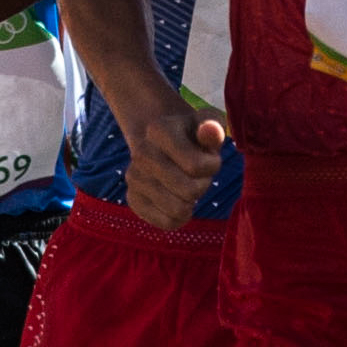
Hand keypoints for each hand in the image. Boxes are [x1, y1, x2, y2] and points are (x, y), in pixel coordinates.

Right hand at [125, 105, 226, 230]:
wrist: (163, 143)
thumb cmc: (193, 135)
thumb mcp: (207, 123)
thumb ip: (213, 125)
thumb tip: (210, 130)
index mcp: (158, 130)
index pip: (196, 166)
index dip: (212, 165)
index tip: (208, 156)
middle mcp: (140, 153)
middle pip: (189, 191)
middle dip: (202, 184)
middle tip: (197, 174)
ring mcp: (133, 177)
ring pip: (179, 210)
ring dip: (191, 201)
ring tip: (186, 183)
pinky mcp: (133, 199)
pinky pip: (167, 223)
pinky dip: (179, 216)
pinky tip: (177, 199)